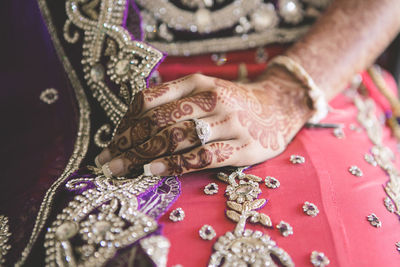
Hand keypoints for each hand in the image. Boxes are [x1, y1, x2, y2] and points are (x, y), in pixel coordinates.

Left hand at [95, 66, 312, 176]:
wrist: (277, 108)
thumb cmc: (232, 103)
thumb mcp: (203, 90)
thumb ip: (173, 102)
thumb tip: (131, 126)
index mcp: (197, 82)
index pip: (149, 100)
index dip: (125, 122)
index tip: (112, 141)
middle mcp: (212, 99)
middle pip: (158, 121)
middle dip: (128, 143)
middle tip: (108, 160)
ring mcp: (229, 123)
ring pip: (177, 138)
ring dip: (143, 155)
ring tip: (122, 168)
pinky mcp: (242, 147)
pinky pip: (202, 157)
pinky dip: (175, 165)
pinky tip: (154, 171)